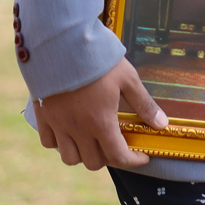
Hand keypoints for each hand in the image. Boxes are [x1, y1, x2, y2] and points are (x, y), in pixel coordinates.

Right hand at [34, 59, 167, 170]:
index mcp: (101, 122)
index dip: (133, 161)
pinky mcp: (43, 116)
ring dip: (83, 154)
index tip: (142, 156)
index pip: (118, 157)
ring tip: (91, 140)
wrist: (62, 42)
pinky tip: (69, 131)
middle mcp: (78, 129)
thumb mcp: (127, 78)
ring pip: (70, 158)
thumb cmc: (97, 59)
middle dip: (109, 157)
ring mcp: (58, 124)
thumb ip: (144, 103)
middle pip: (93, 162)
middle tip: (116, 143)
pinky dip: (60, 143)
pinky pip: (49, 142)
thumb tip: (162, 124)